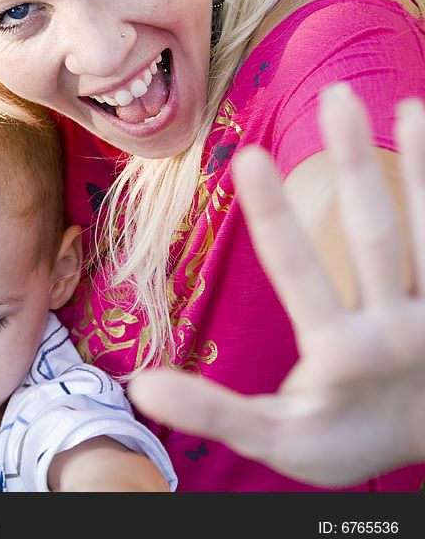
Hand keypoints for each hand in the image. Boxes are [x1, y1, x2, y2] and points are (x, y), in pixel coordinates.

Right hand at [129, 86, 424, 486]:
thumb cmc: (341, 440)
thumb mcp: (275, 440)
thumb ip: (213, 410)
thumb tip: (141, 385)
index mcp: (340, 354)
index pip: (298, 273)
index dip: (272, 214)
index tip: (245, 155)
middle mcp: (395, 328)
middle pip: (376, 235)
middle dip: (353, 163)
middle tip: (334, 97)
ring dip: (421, 167)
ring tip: (409, 105)